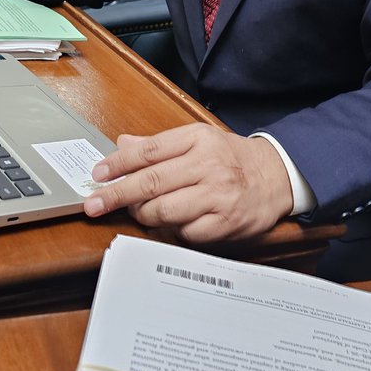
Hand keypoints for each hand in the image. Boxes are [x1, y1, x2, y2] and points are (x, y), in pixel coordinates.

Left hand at [83, 123, 292, 242]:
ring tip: (139, 211)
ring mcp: (217, 195)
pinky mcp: (224, 222)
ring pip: (163, 210)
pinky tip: (172, 222)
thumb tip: (122, 145)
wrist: (275, 177)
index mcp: (198, 138)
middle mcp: (208, 165)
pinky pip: (183, 232)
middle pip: (151, 182)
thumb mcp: (198, 140)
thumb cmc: (230, 158)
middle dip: (117, 195)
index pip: (149, 151)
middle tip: (94, 204)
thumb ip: (159, 145)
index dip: (118, 163)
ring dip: (143, 214)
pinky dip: (170, 230)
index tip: (98, 174)